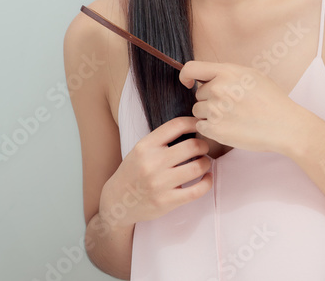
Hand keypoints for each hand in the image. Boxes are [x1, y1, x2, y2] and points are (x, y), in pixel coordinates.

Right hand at [97, 116, 211, 230]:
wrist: (117, 202)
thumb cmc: (133, 172)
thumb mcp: (140, 150)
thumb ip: (162, 140)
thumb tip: (193, 127)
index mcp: (145, 146)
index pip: (176, 125)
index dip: (194, 122)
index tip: (200, 126)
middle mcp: (152, 163)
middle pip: (192, 146)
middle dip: (203, 145)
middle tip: (204, 148)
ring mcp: (159, 184)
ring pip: (197, 167)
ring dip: (206, 162)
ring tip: (204, 162)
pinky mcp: (167, 202)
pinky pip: (197, 190)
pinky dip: (207, 182)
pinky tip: (206, 178)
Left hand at [179, 60, 302, 154]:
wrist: (284, 125)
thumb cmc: (272, 100)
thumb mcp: (252, 75)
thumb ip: (228, 73)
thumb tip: (210, 76)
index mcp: (227, 72)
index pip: (191, 69)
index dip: (186, 76)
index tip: (188, 83)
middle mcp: (218, 89)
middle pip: (199, 94)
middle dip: (210, 99)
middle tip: (232, 106)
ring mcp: (215, 110)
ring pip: (198, 111)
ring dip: (210, 115)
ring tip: (232, 117)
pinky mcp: (215, 130)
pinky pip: (201, 126)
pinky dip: (211, 128)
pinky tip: (229, 127)